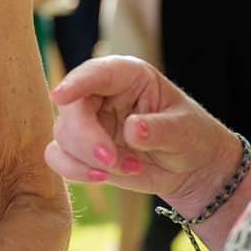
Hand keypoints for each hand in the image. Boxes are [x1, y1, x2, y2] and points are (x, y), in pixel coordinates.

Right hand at [47, 56, 238, 214]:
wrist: (190, 167)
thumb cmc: (191, 138)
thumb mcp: (184, 131)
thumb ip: (159, 129)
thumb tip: (132, 129)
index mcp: (128, 76)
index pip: (96, 72)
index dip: (76, 82)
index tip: (60, 96)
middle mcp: (102, 95)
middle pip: (72, 108)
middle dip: (86, 138)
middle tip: (111, 161)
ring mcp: (90, 122)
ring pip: (63, 135)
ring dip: (88, 159)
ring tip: (130, 167)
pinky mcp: (82, 149)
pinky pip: (59, 157)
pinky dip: (75, 170)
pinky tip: (102, 178)